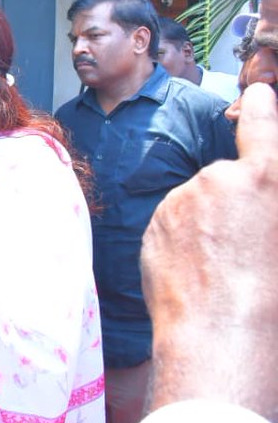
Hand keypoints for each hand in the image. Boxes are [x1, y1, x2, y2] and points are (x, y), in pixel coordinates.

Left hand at [142, 83, 277, 422]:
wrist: (222, 333)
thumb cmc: (273, 297)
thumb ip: (265, 202)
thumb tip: (253, 202)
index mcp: (267, 179)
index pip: (264, 129)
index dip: (262, 109)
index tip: (257, 90)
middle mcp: (222, 177)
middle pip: (226, 180)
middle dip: (231, 205)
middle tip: (244, 251)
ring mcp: (184, 197)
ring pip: (196, 205)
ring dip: (204, 225)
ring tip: (220, 270)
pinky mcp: (156, 219)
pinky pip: (173, 224)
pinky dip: (181, 241)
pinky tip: (195, 274)